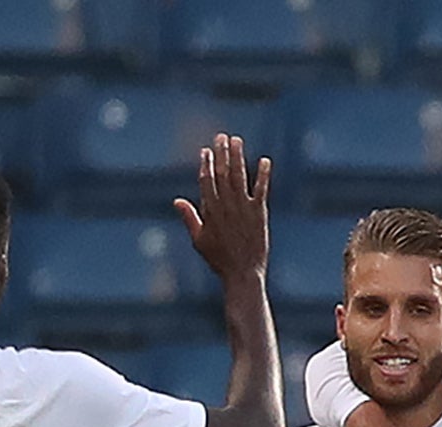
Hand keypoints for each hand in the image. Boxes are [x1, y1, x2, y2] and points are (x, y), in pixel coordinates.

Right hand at [174, 134, 270, 284]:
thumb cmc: (219, 260)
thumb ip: (189, 218)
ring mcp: (243, 208)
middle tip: (221, 137)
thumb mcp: (199, 240)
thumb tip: (177, 200)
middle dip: (221, 153)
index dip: (207, 164)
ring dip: (238, 157)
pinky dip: (263, 175)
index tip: (206, 150)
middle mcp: (226, 206)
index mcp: (210, 211)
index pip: (207, 180)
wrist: (242, 273)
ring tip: (237, 141)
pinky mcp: (259, 213)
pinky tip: (264, 160)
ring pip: (240, 177)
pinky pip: (261, 190)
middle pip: (222, 173)